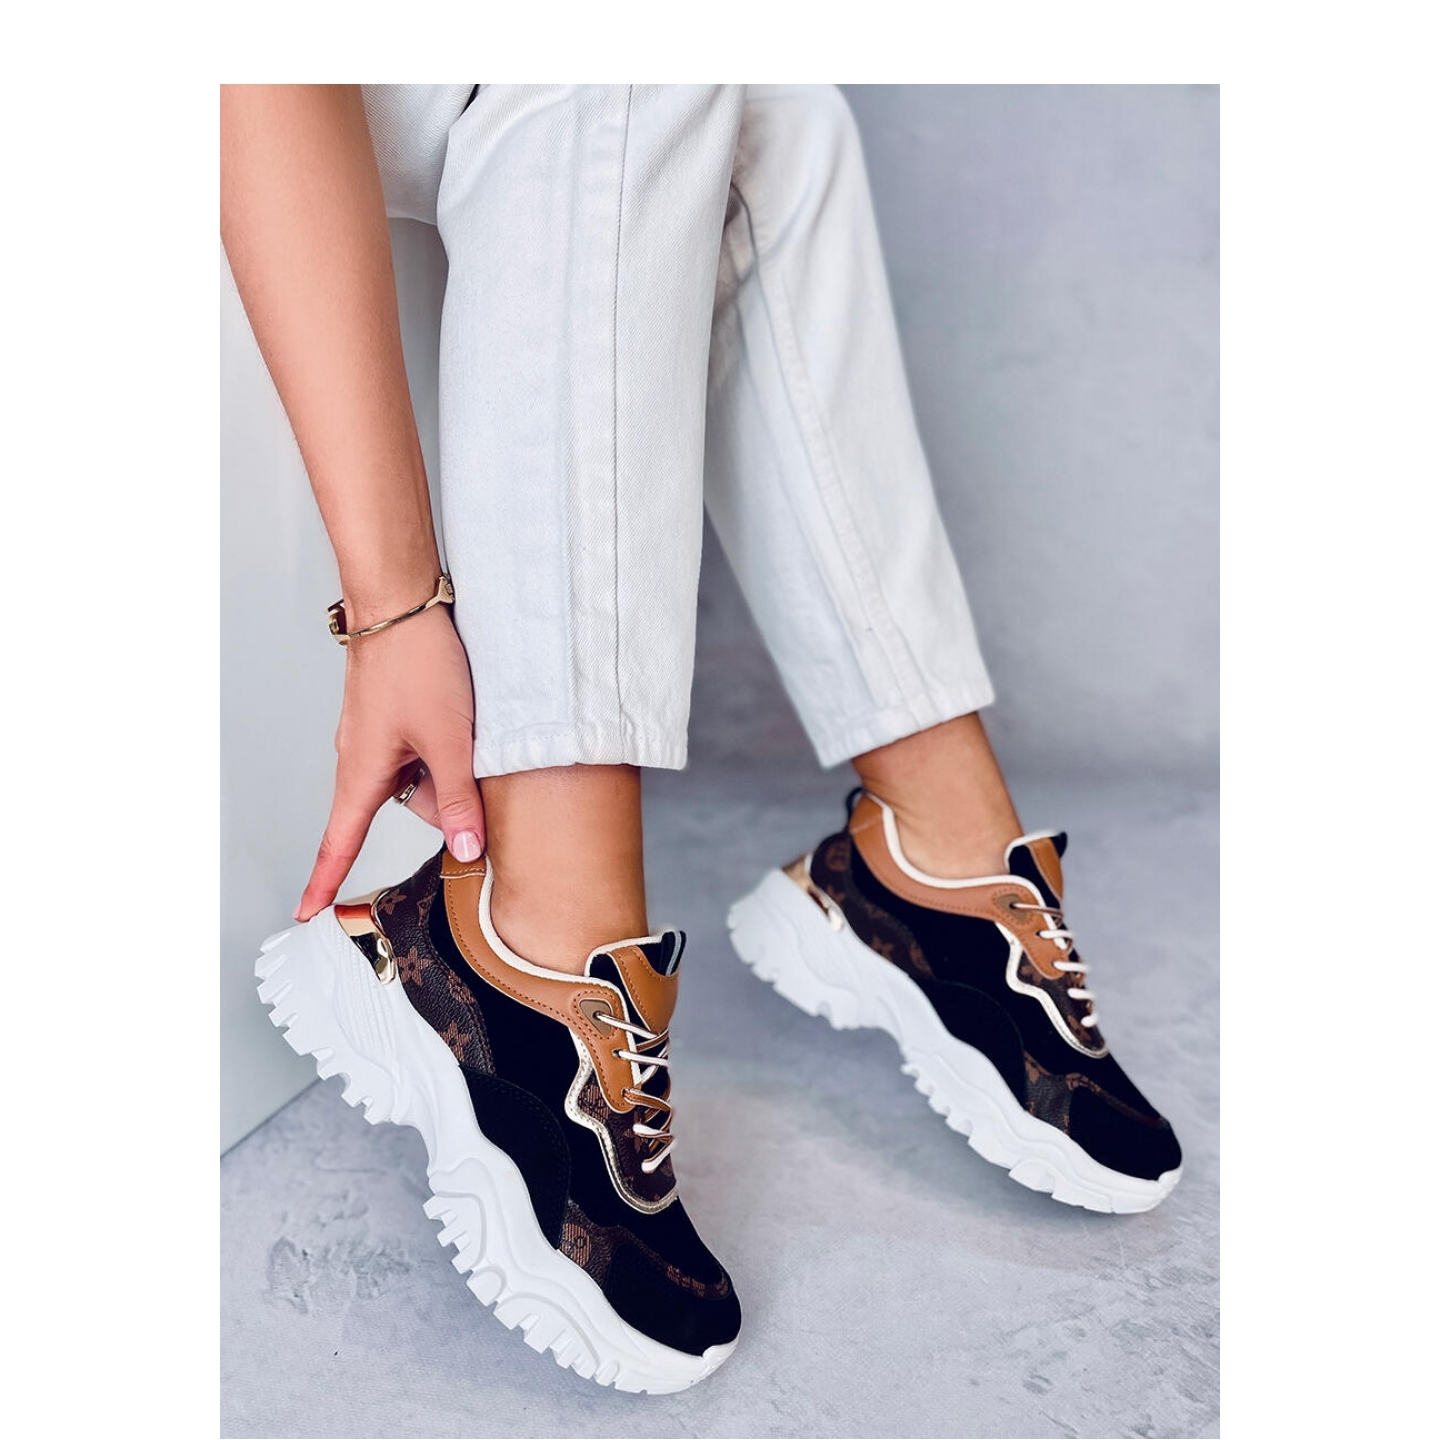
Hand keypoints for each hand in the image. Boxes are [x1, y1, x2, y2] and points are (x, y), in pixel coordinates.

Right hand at [296, 606, 483, 919]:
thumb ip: (459, 798)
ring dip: (447, 762)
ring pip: (420, 776)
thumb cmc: (416, 663)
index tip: (308, 912)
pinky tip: (458, 717)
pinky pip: (420, 750)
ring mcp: (375, 738)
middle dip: (444, 796)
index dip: (324, 882)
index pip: (338, 843)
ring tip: (463, 725)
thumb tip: (466, 851)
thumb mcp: (449, 738)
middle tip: (469, 759)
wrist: (401, 603)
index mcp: (361, 774)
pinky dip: (443, 743)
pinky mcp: (391, 718)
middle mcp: (360, 760)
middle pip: (407, 807)